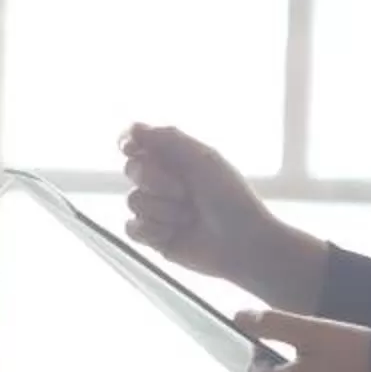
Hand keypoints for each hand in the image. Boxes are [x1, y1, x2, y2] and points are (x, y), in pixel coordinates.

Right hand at [122, 124, 325, 309]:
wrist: (241, 243)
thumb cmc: (230, 198)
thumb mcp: (203, 160)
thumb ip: (168, 139)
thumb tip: (133, 127)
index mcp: (175, 158)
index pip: (137, 142)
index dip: (128, 143)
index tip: (132, 148)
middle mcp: (162, 181)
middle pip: (132, 169)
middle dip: (156, 180)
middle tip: (184, 191)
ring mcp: (156, 209)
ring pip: (134, 200)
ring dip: (163, 210)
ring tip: (190, 217)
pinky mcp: (153, 236)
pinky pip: (132, 228)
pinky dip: (153, 230)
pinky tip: (174, 234)